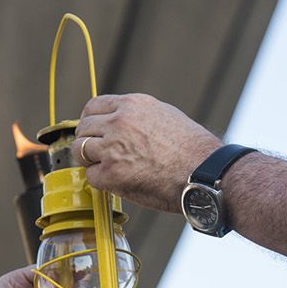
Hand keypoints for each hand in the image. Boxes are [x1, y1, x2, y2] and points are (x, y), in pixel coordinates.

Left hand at [75, 94, 222, 211]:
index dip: (90, 121)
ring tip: (108, 169)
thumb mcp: (165, 116)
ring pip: (80, 150)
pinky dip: (100, 181)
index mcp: (132, 104)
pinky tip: (117, 182)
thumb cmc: (193, 150)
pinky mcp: (112, 173)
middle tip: (97, 155)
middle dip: (87, 141)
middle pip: (83, 128)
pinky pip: (91, 176)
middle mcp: (119, 121)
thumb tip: (118, 121)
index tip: (93, 131)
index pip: (93, 106)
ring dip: (90, 161)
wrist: (205, 172)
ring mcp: (113, 147)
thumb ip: (138, 116)